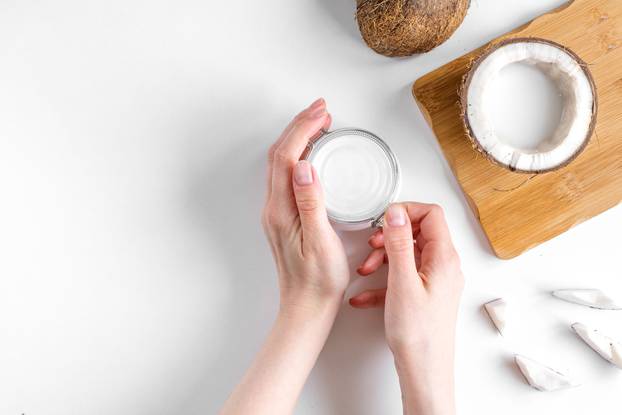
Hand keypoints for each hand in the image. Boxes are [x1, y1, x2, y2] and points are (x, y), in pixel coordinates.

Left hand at [221, 99, 349, 414]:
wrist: (306, 306)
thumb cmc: (318, 280)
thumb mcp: (321, 242)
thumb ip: (311, 203)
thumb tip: (305, 166)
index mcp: (282, 210)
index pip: (287, 157)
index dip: (303, 129)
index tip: (322, 113)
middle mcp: (274, 207)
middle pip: (280, 154)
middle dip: (299, 126)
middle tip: (321, 110)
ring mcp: (277, 211)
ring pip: (282, 163)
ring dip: (298, 138)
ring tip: (319, 124)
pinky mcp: (284, 217)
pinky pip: (287, 175)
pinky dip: (299, 155)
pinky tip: (313, 155)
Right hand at [350, 203, 462, 414]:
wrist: (424, 371)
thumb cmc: (418, 334)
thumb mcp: (402, 282)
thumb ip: (399, 243)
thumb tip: (397, 212)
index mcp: (443, 259)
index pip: (431, 215)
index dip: (406, 211)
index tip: (384, 220)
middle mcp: (443, 267)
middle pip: (418, 233)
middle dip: (390, 237)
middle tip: (373, 246)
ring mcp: (435, 281)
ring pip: (407, 255)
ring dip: (383, 258)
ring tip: (365, 271)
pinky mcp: (425, 295)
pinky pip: (403, 277)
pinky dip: (383, 281)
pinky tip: (364, 295)